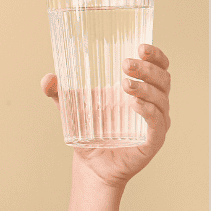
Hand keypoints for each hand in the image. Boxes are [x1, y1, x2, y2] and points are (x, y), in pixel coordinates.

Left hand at [42, 43, 170, 190]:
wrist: (91, 164)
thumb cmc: (88, 131)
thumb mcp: (70, 107)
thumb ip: (58, 91)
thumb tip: (48, 78)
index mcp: (141, 89)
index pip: (158, 66)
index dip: (155, 55)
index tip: (141, 46)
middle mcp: (153, 103)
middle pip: (162, 79)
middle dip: (146, 68)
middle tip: (125, 64)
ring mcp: (155, 122)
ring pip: (161, 98)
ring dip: (145, 88)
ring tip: (124, 84)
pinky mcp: (153, 140)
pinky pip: (157, 122)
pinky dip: (148, 111)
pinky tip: (134, 104)